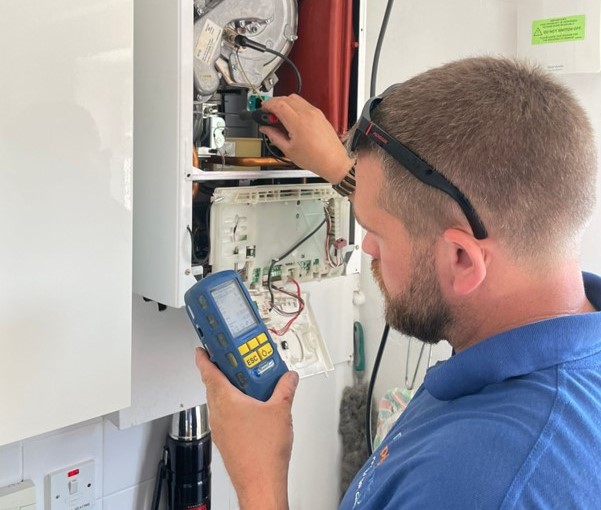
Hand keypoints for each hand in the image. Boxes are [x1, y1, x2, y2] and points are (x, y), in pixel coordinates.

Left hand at [195, 347, 298, 509]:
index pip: (208, 372)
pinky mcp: (225, 440)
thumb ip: (285, 388)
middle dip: (222, 371)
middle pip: (213, 385)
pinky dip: (235, 406)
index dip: (204, 357)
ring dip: (230, 390)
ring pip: (219, 401)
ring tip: (251, 384)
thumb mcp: (281, 410)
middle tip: (235, 361)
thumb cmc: (263, 452)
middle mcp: (218, 413)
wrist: (260, 483)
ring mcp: (220, 428)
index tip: (202, 348)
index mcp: (226, 400)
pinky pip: (226, 415)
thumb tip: (288, 377)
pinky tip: (253, 409)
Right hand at [260, 94, 354, 182]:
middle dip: (274, 103)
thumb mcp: (289, 150)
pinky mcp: (320, 114)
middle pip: (286, 98)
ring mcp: (315, 112)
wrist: (333, 161)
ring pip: (295, 98)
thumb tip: (265, 129)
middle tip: (269, 114)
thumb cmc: (315, 158)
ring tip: (280, 116)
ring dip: (284, 103)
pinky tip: (291, 118)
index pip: (278, 104)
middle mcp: (308, 113)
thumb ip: (274, 137)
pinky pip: (304, 104)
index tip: (262, 109)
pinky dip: (294, 106)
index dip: (267, 105)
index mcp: (298, 122)